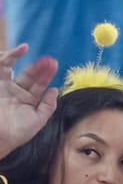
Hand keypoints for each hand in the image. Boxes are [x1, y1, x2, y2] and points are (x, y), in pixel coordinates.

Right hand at [0, 44, 57, 159]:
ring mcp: (4, 86)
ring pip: (15, 67)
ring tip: (32, 54)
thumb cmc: (15, 133)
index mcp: (26, 101)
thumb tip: (56, 90)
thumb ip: (48, 106)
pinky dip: (10, 56)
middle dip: (39, 66)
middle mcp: (15, 92)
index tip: (54, 65)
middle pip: (29, 74)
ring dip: (26, 59)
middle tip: (49, 60)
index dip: (47, 75)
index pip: (39, 84)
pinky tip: (20, 50)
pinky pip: (2, 65)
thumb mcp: (37, 120)